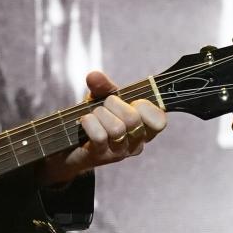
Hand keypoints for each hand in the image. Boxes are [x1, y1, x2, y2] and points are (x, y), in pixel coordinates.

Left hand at [37, 69, 167, 185]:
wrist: (74, 143)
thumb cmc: (97, 119)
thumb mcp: (103, 99)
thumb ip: (103, 86)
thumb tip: (94, 76)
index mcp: (145, 128)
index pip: (159, 121)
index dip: (145, 107)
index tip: (132, 101)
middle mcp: (136, 143)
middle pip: (133, 120)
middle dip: (114, 104)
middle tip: (105, 104)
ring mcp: (119, 152)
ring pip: (116, 128)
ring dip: (100, 114)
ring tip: (94, 114)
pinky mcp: (101, 156)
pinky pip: (99, 136)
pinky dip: (89, 123)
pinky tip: (85, 121)